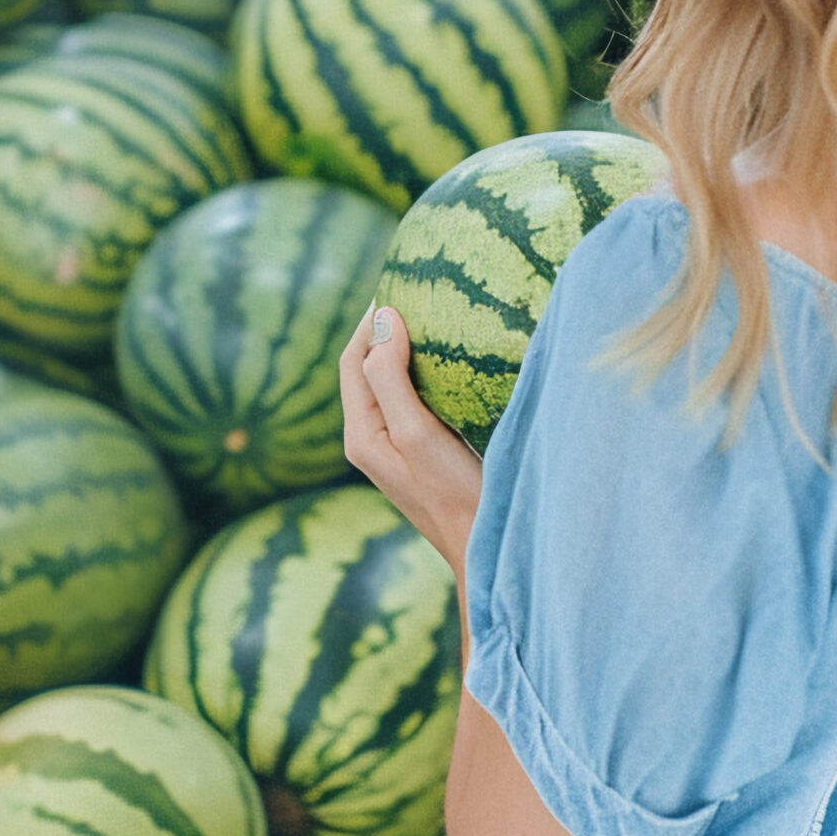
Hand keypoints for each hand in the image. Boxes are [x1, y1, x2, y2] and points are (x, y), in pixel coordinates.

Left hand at [340, 304, 483, 575]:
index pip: (353, 358)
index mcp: (361, 433)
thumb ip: (391, 377)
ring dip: (406, 350)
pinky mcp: (422, 454)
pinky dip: (427, 374)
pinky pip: (414, 401)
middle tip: (418, 293)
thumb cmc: (452, 494)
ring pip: (392, 384)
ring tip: (436, 320)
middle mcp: (372, 439)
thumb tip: (382, 318)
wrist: (484, 551)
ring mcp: (397, 448)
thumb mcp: (417, 431)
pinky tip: (455, 365)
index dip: (370, 320)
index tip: (400, 284)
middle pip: (367, 369)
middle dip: (385, 330)